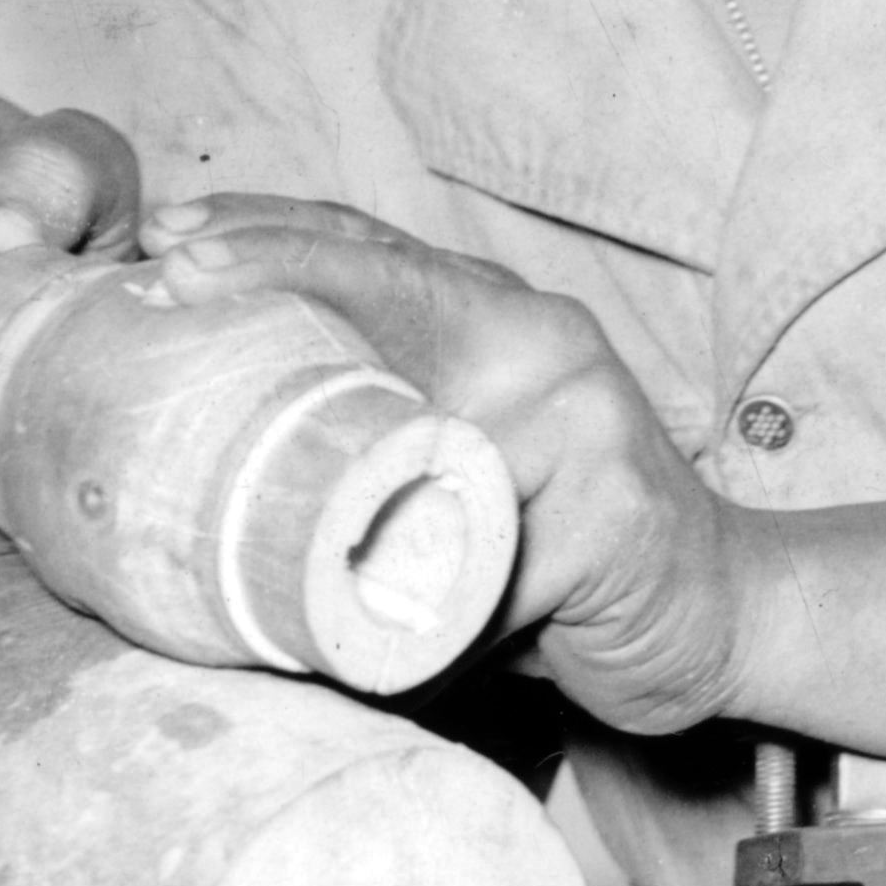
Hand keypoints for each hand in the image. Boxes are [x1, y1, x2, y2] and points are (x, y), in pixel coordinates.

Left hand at [148, 200, 739, 732]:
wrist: (715, 616)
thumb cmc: (557, 556)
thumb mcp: (455, 483)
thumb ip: (378, 450)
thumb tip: (205, 482)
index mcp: (498, 323)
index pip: (374, 253)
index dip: (273, 236)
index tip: (170, 240)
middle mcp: (544, 341)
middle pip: (393, 286)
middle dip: (276, 267)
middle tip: (174, 272)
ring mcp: (588, 414)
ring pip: (426, 453)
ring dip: (346, 513)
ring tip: (271, 540)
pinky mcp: (619, 507)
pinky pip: (486, 569)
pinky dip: (436, 623)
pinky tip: (404, 650)